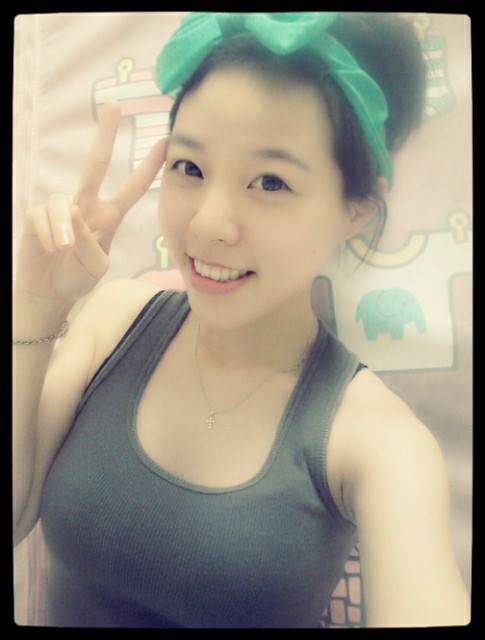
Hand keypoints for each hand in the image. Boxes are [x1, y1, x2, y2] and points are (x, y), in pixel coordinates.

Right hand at [15, 102, 167, 301]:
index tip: (165, 143)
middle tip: (114, 106)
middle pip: (95, 165)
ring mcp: (61, 209)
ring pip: (62, 201)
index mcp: (108, 217)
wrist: (50, 292)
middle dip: (105, 136)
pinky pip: (42, 215)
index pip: (132, 189)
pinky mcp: (37, 215)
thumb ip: (92, 244)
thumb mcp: (96, 267)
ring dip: (64, 228)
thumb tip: (75, 211)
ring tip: (64, 250)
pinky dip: (48, 234)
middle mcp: (86, 207)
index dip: (148, 168)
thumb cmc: (78, 277)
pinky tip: (52, 249)